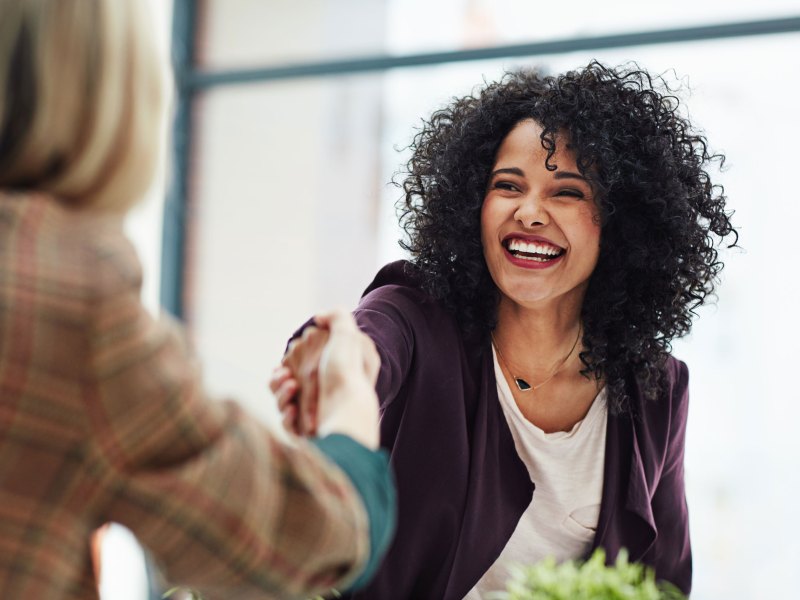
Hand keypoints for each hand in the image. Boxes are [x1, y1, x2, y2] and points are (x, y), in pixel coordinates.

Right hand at [270, 310, 380, 447]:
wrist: (348, 411)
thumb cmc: (347, 373)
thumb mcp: (348, 335)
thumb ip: (336, 317)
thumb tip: (318, 317)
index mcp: (331, 374)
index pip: (301, 366)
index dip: (290, 361)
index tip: (288, 359)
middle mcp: (323, 395)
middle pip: (286, 383)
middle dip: (280, 378)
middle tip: (285, 376)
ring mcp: (315, 415)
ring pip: (283, 402)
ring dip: (280, 393)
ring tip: (291, 387)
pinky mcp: (308, 433)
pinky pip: (287, 423)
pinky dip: (286, 415)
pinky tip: (293, 410)